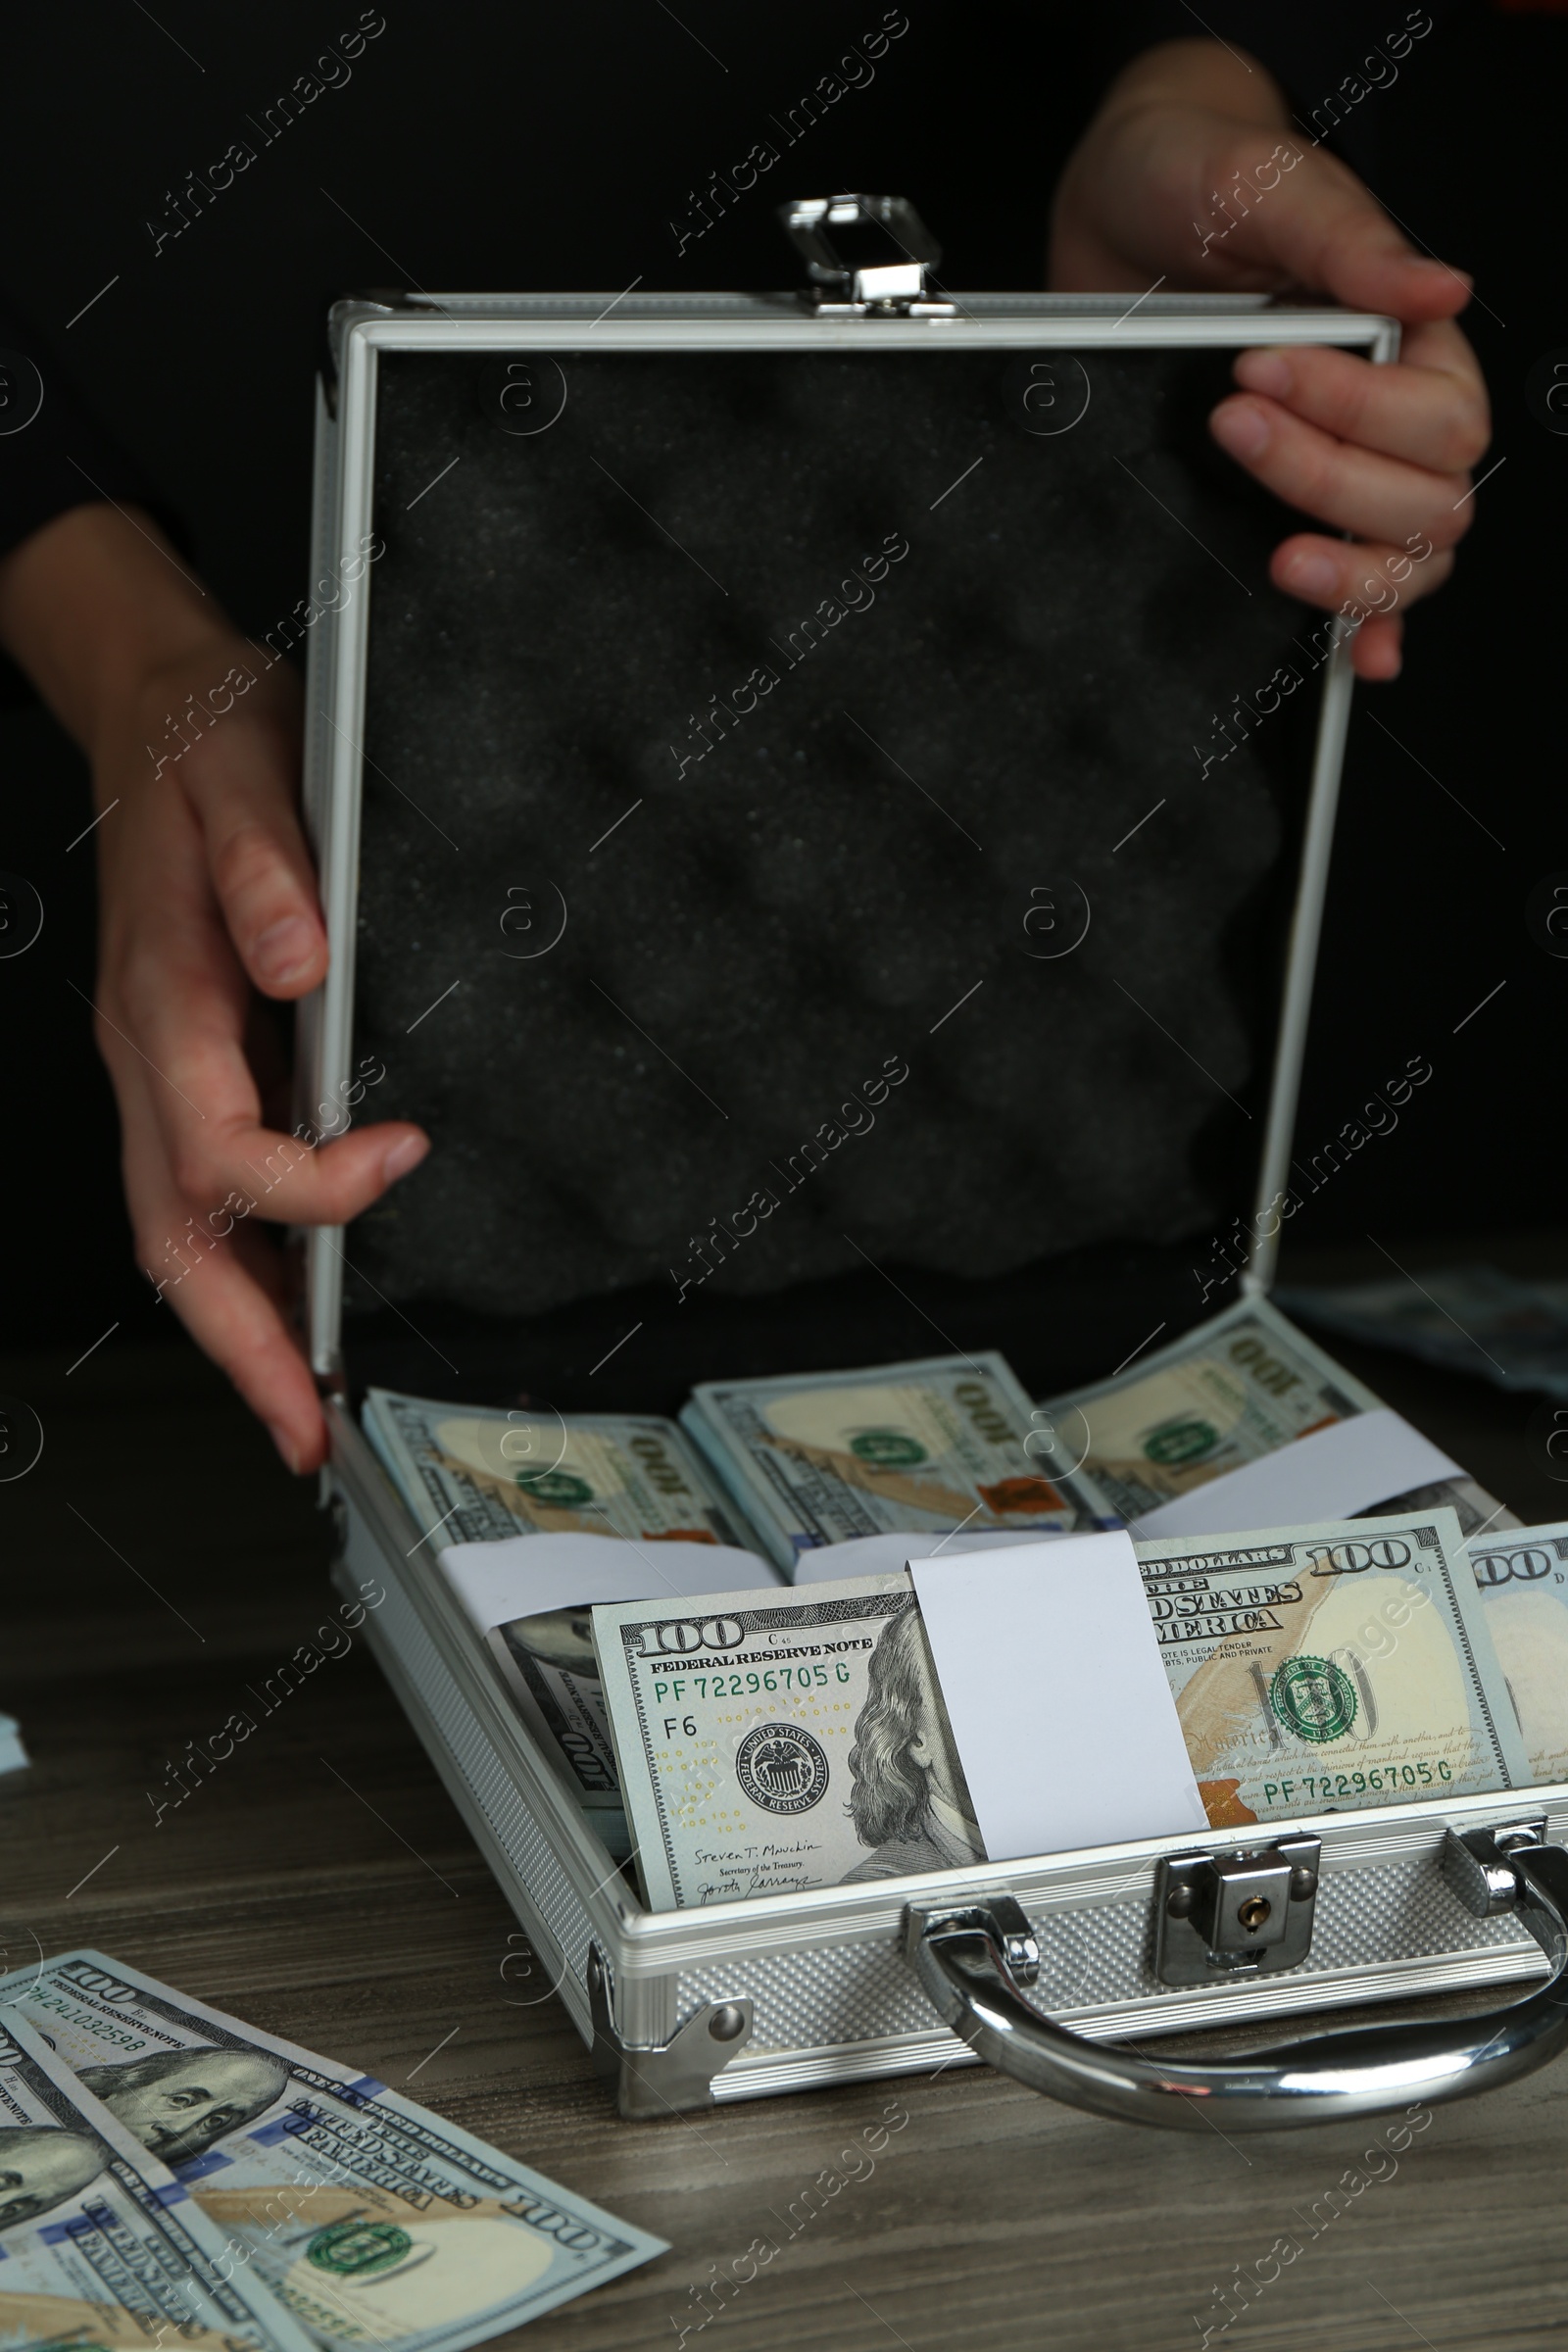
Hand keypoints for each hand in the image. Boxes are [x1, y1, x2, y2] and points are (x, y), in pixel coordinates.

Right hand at [0, 505, 428, 1472]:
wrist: (156, 702)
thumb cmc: (203, 741)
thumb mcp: (247, 776)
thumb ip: (267, 870)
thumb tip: (305, 961)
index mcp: (167, 1000)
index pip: (221, 1146)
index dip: (309, 1183)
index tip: (399, 1161)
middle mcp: (153, 1053)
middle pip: (176, 1236)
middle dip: (241, 1347)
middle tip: (309, 1432)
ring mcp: (164, 1066)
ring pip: (181, 1229)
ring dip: (239, 1326)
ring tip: (304, 1405)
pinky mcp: (191, 1060)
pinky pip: (203, 1189)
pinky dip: (244, 1261)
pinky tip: (293, 1295)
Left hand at [1050, 40, 1489, 679]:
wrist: (1114, 205)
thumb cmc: (1198, 177)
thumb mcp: (1261, 182)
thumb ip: (1346, 238)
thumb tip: (1440, 287)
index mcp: (1407, 332)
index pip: (1437, 411)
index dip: (1354, 409)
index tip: (1257, 367)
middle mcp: (1386, 408)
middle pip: (1429, 498)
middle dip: (1331, 480)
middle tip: (1232, 426)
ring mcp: (1339, 467)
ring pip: (1407, 555)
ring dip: (1349, 567)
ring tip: (1275, 554)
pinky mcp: (1284, 510)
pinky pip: (1360, 589)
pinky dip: (1363, 627)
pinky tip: (1353, 654)